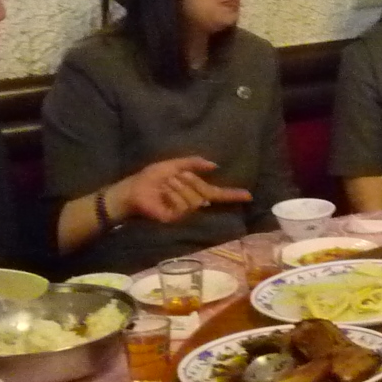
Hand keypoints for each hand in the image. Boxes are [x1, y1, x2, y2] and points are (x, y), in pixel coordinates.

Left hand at [117, 157, 251, 224]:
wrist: (132, 191)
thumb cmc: (150, 179)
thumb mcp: (174, 165)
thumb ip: (194, 163)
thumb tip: (214, 164)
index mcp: (194, 190)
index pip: (217, 194)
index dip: (233, 195)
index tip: (249, 195)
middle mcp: (192, 202)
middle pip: (204, 192)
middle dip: (190, 181)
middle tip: (174, 177)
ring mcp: (184, 212)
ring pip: (193, 199)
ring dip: (178, 187)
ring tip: (165, 185)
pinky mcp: (175, 218)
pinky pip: (182, 205)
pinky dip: (172, 195)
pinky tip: (162, 194)